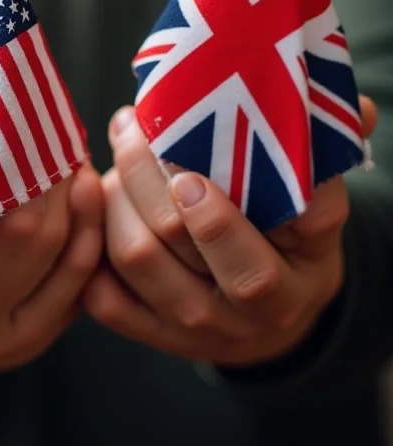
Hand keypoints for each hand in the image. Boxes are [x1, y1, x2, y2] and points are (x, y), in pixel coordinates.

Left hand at [83, 98, 375, 366]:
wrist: (265, 322)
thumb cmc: (289, 245)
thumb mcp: (319, 209)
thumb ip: (328, 158)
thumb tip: (355, 108)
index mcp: (302, 275)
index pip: (265, 252)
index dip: (224, 211)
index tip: (189, 166)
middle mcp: (252, 312)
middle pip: (183, 238)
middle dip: (148, 173)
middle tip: (134, 127)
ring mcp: (199, 331)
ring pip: (137, 257)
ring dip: (116, 197)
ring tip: (118, 152)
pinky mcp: (154, 337)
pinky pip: (106, 297)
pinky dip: (90, 246)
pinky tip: (95, 203)